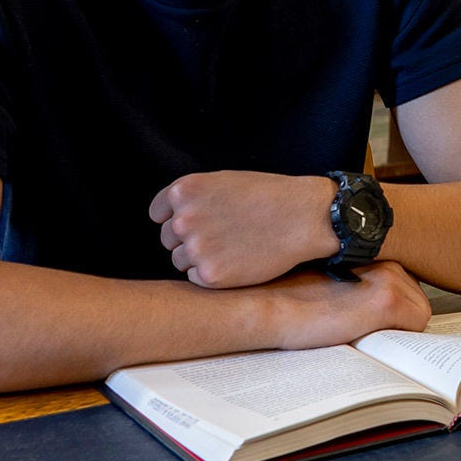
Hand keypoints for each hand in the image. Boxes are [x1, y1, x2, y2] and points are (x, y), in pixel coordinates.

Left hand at [152, 170, 334, 288]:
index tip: (199, 221)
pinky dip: (213, 274)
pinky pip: (197, 278)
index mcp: (183, 191)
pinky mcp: (210, 275)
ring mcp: (196, 249)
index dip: (177, 218)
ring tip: (232, 247)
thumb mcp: (223, 181)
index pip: (158, 213)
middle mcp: (183, 219)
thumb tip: (170, 220)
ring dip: (200, 258)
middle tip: (222, 235)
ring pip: (181, 260)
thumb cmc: (267, 195)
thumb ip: (193, 198)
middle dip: (189, 239)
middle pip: (168, 239)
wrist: (302, 217)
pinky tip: (236, 261)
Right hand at [263, 263, 430, 349]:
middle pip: (415, 293)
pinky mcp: (386, 300)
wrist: (267, 305)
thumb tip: (378, 302)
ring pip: (419, 308)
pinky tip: (370, 336)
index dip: (392, 302)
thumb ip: (359, 279)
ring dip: (399, 324)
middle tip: (369, 325)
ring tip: (364, 330)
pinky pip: (418, 324)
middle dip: (399, 313)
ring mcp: (389, 276)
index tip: (376, 314)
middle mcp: (385, 255)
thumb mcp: (333, 277)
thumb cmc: (290, 295)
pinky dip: (401, 336)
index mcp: (373, 248)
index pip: (404, 279)